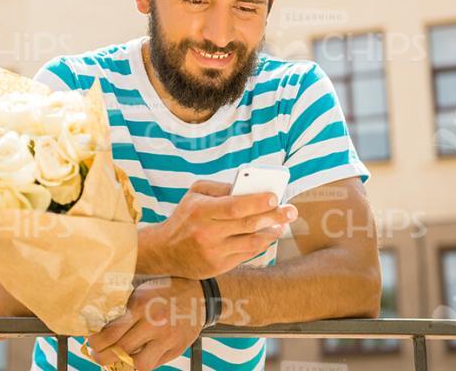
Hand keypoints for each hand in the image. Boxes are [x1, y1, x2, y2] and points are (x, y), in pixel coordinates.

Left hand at [88, 277, 204, 370]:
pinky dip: (141, 364)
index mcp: (142, 305)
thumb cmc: (166, 289)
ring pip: (138, 364)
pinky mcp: (177, 348)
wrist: (199, 294)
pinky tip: (134, 358)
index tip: (90, 342)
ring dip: (123, 365)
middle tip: (97, 355)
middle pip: (121, 350)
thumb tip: (100, 326)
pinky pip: (154, 364)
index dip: (96, 342)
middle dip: (102, 356)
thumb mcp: (143, 291)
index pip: (111, 332)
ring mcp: (167, 338)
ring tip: (115, 360)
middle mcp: (154, 323)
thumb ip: (125, 308)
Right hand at [155, 180, 297, 279]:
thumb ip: (220, 187)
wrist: (164, 251)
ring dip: (271, 233)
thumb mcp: (194, 194)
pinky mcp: (218, 267)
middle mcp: (207, 233)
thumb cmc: (185, 217)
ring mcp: (213, 253)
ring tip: (283, 224)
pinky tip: (268, 236)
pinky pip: (246, 255)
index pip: (234, 206)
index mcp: (200, 211)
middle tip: (291, 211)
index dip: (257, 202)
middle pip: (247, 224)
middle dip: (273, 216)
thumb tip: (248, 187)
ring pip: (251, 242)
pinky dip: (260, 245)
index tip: (275, 197)